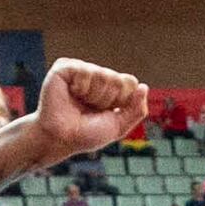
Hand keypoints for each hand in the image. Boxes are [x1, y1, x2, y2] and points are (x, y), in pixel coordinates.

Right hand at [37, 57, 151, 159]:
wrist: (60, 138)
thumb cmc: (85, 134)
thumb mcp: (118, 126)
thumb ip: (136, 110)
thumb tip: (144, 87)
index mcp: (109, 87)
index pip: (130, 83)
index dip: (122, 100)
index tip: (107, 112)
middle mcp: (96, 76)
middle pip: (118, 80)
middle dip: (107, 100)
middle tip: (90, 109)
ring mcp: (80, 70)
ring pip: (103, 75)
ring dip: (93, 96)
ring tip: (79, 103)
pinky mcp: (64, 67)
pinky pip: (85, 71)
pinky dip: (80, 88)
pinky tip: (70, 93)